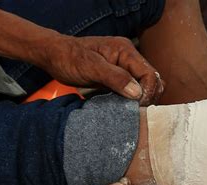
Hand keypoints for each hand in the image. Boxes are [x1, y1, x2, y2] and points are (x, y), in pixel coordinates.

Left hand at [39, 35, 163, 104]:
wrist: (53, 55)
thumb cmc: (68, 58)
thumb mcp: (90, 67)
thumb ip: (115, 78)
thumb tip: (137, 92)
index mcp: (126, 51)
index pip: (149, 74)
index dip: (147, 92)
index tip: (136, 106)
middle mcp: (129, 58)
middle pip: (153, 80)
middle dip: (149, 96)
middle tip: (136, 111)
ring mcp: (125, 68)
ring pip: (146, 86)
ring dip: (142, 99)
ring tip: (131, 110)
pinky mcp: (119, 77)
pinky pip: (134, 90)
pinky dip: (133, 100)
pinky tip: (124, 107)